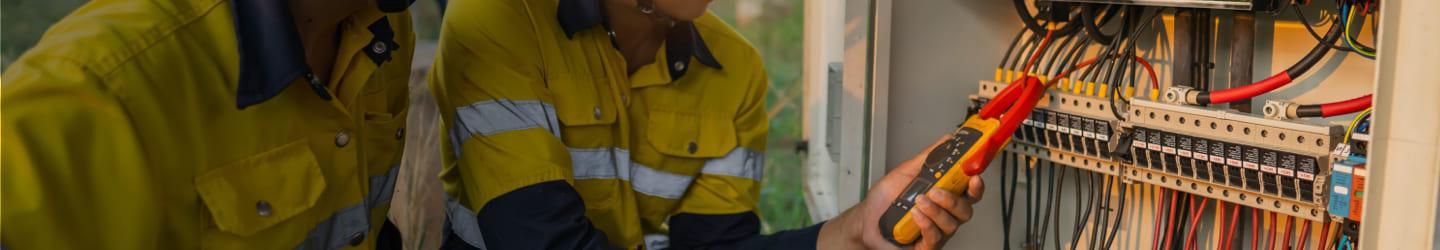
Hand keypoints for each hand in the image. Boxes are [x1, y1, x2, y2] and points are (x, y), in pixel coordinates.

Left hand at [819, 135, 985, 249]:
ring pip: (951, 225)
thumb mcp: (906, 172)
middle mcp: (944, 215)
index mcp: (944, 197)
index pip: (969, 192)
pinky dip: (926, 224)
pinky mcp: (925, 246)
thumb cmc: (886, 199)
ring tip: (919, 201)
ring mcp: (936, 232)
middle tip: (936, 191)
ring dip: (936, 211)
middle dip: (954, 200)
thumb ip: (929, 157)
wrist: (865, 219)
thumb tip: (947, 140)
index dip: (976, 186)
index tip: (974, 177)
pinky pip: (934, 238)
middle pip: (965, 211)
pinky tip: (915, 214)